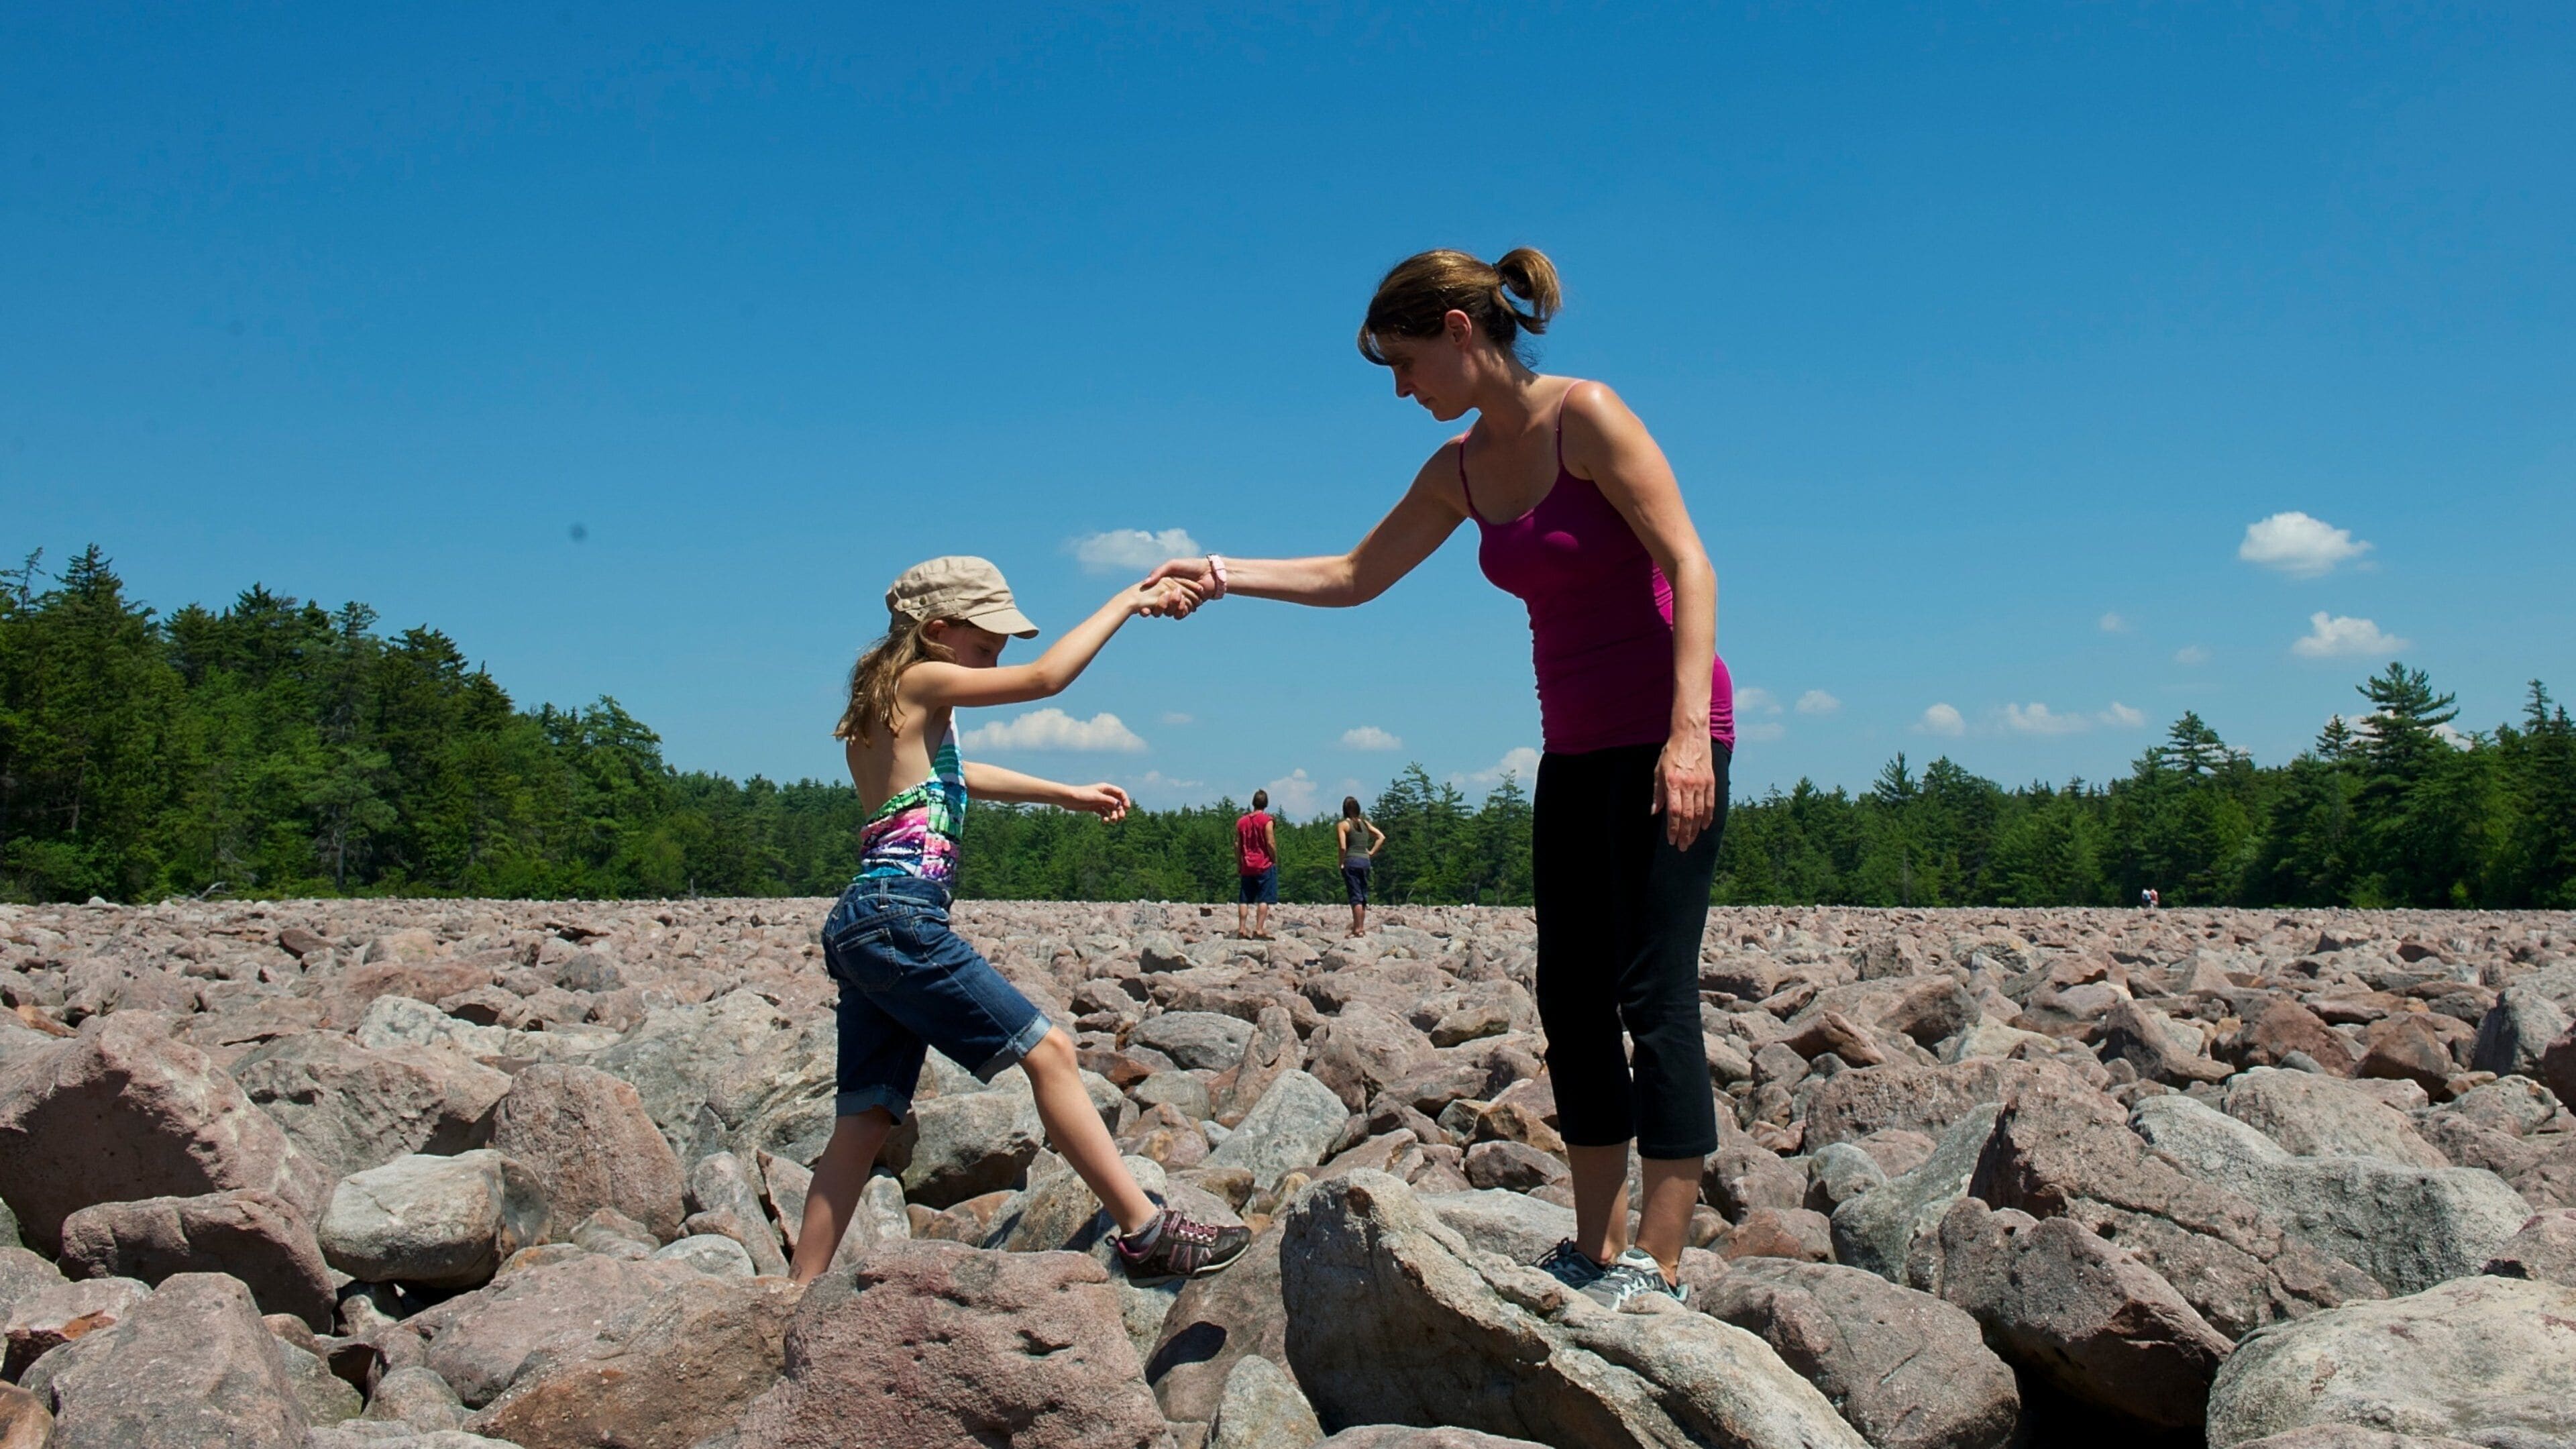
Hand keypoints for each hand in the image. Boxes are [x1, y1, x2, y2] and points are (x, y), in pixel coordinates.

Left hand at [1063, 782, 1131, 821]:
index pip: (1120, 793)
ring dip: (1113, 815)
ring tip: (1112, 821)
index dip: (1125, 800)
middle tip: (1121, 818)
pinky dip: (1105, 817)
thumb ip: (1109, 801)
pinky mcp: (1094, 807)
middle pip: (1117, 802)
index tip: (1127, 808)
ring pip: (1111, 809)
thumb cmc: (1082, 795)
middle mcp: (1104, 794)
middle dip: (1120, 810)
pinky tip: (1104, 821)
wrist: (1068, 799)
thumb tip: (1120, 805)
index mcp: (1106, 788)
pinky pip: (1103, 813)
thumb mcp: (1097, 797)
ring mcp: (1099, 801)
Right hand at [1142, 557, 1217, 617]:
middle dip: (1161, 606)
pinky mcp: (1188, 608)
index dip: (1144, 607)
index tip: (1144, 610)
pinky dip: (1182, 610)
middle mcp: (1168, 596)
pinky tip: (1186, 603)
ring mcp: (1178, 602)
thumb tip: (1145, 583)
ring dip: (1172, 607)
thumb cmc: (1190, 566)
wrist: (1209, 572)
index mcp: (1162, 586)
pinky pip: (1180, 615)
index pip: (1149, 599)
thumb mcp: (1172, 565)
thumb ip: (1158, 572)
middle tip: (1167, 597)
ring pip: (1169, 613)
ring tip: (1180, 598)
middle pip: (1158, 609)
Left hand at [1651, 731, 1716, 850]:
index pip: (1675, 812)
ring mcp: (1701, 784)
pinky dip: (1708, 817)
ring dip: (1696, 829)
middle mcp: (1688, 785)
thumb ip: (1658, 793)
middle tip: (1682, 847)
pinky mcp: (1710, 781)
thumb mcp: (1658, 771)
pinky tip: (1705, 826)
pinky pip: (1710, 803)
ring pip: (1700, 813)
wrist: (1690, 735)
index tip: (1672, 840)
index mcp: (1673, 783)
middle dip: (1685, 834)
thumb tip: (1654, 812)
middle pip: (1688, 816)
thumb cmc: (1671, 753)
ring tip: (1692, 840)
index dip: (1674, 829)